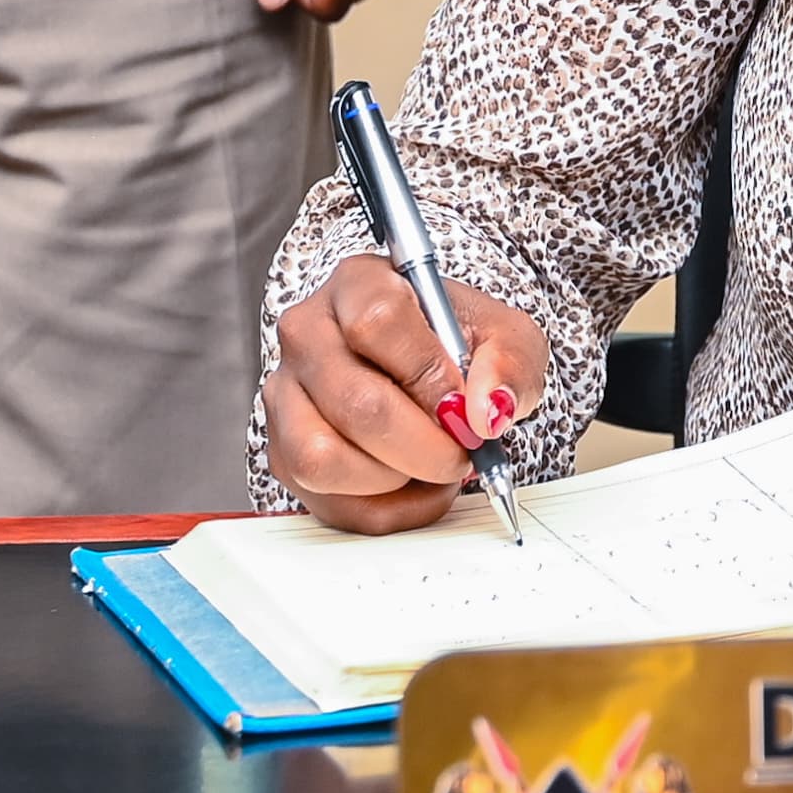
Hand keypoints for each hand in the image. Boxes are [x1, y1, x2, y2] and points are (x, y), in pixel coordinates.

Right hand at [267, 250, 552, 529]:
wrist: (431, 375)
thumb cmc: (461, 348)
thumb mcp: (507, 339)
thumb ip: (509, 363)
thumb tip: (486, 409)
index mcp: (359, 284)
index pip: (379, 322)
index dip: (428, 376)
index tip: (461, 408)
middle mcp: (308, 332)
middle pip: (354, 402)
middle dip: (423, 446)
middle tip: (459, 454)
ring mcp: (286, 392)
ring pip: (324, 457)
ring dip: (395, 479)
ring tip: (430, 466)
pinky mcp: (283, 449)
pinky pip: (325, 499)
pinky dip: (380, 509)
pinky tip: (410, 485)